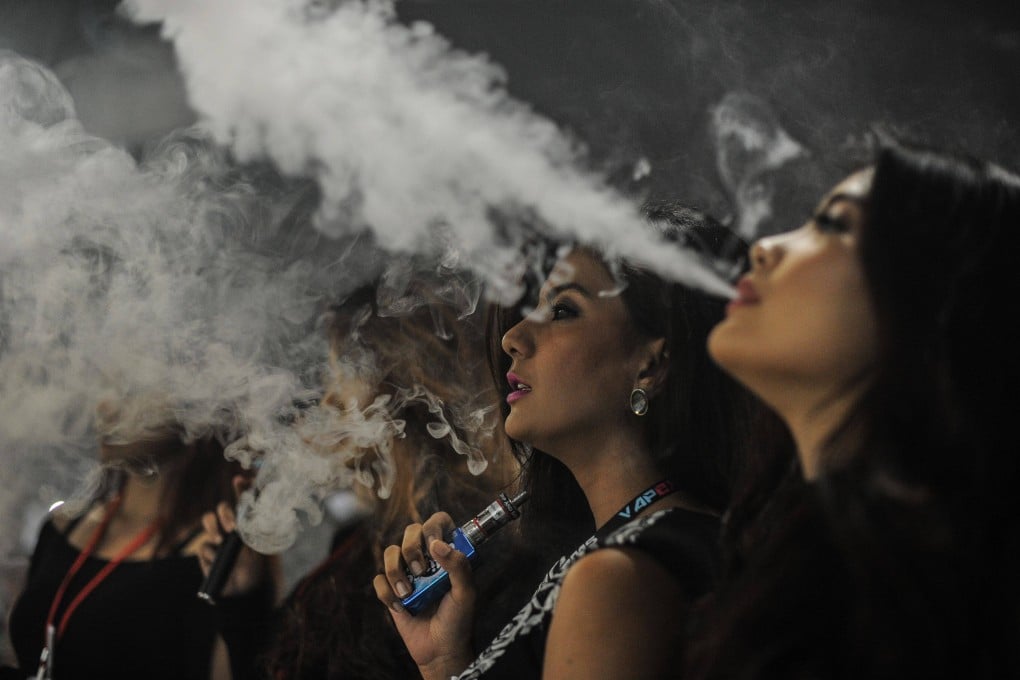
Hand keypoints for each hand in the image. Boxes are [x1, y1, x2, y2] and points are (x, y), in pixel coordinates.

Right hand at [195, 476, 271, 597]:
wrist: (246, 594)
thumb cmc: (260, 568)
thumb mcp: (261, 543)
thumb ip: (255, 523)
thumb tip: (254, 503)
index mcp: (249, 524)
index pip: (244, 501)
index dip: (241, 488)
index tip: (239, 480)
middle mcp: (233, 528)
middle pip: (222, 508)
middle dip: (225, 514)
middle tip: (231, 528)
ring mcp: (218, 540)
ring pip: (208, 521)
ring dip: (213, 527)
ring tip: (220, 541)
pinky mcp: (207, 554)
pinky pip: (204, 547)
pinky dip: (210, 553)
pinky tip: (217, 562)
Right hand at [373, 512, 476, 679]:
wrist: (440, 650)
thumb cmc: (458, 620)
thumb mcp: (466, 593)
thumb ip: (458, 566)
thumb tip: (437, 544)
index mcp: (448, 553)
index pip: (438, 522)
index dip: (434, 527)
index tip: (434, 546)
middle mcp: (427, 558)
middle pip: (411, 531)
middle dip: (412, 549)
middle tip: (421, 572)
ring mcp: (408, 573)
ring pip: (390, 552)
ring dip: (395, 571)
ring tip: (407, 593)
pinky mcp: (392, 590)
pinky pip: (378, 579)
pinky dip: (386, 592)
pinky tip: (401, 607)